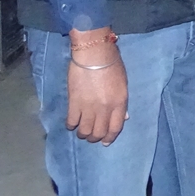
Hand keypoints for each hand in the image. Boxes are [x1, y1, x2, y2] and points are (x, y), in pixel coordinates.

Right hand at [66, 28, 127, 144]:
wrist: (94, 54)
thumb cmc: (112, 64)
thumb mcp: (123, 83)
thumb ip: (122, 102)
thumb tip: (123, 117)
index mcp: (119, 103)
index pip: (115, 128)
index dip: (110, 137)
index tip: (105, 142)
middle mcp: (105, 108)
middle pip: (99, 132)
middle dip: (95, 137)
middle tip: (91, 135)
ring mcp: (89, 107)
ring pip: (84, 131)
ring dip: (82, 133)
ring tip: (81, 130)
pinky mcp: (74, 103)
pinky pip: (71, 122)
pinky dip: (71, 125)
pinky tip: (72, 122)